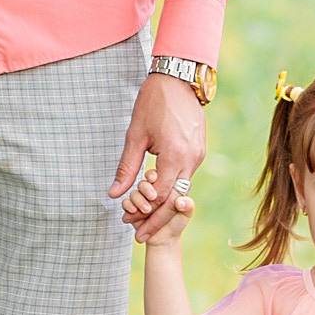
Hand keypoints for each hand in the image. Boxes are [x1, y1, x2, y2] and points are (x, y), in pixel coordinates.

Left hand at [110, 71, 206, 241]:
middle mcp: (192, 158)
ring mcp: (199, 154)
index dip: (146, 215)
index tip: (132, 228)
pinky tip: (157, 196)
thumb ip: (127, 166)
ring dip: (164, 205)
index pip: (162, 197)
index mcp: (175, 155)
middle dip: (157, 220)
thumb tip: (115, 194)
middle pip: (175, 199)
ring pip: (182, 188)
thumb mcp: (135, 135)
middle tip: (139, 236)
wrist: (178, 78)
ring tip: (144, 220)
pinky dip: (172, 188)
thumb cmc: (153, 103)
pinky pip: (186, 175)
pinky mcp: (199, 149)